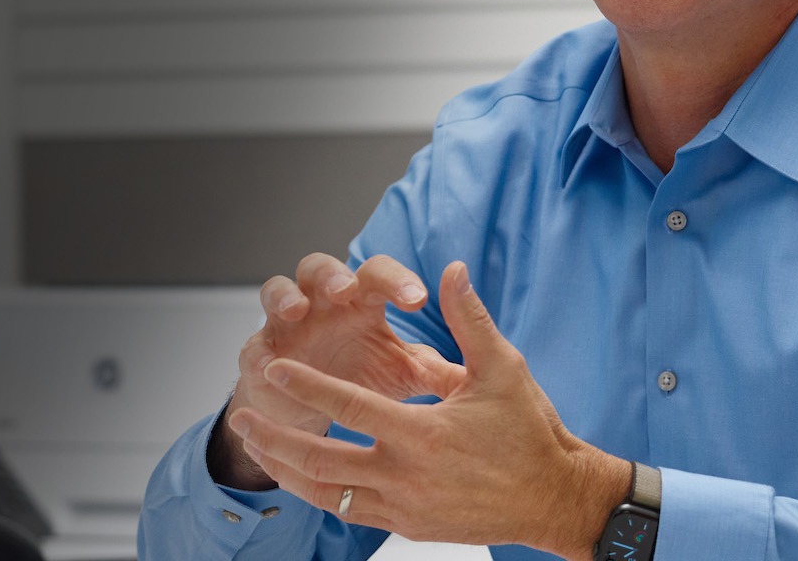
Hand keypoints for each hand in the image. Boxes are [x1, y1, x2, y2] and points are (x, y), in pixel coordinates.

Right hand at [209, 253, 467, 488]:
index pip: (379, 275)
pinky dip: (257, 348)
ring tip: (298, 310)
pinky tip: (266, 360)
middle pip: (322, 268)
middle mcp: (321, 303)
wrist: (313, 414)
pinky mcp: (259, 352)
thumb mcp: (400, 376)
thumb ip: (435, 369)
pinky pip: (252, 343)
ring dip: (286, 296)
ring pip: (277, 290)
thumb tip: (480, 372)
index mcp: (361, 302)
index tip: (419, 298)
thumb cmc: (360, 379)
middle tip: (347, 289)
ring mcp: (286, 324)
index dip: (397, 280)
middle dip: (333, 274)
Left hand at [228, 262, 627, 558]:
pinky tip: (299, 477)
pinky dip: (318, 494)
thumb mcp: (502, 369)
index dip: (307, 385)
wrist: (555, 499)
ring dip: (286, 470)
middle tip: (242, 418)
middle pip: (322, 459)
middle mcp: (407, 476)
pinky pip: (350, 511)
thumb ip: (469, 320)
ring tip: (256, 448)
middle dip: (275, 437)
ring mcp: (405, 507)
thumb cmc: (531, 432)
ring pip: (328, 493)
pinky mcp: (409, 525)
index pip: (349, 406)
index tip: (274, 368)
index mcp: (425, 434)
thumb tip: (452, 270)